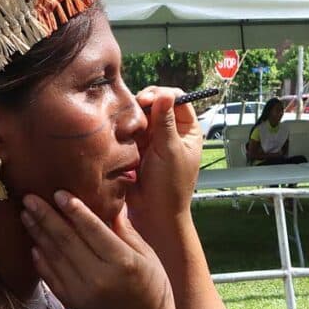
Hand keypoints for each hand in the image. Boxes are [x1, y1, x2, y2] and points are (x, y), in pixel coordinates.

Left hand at [21, 191, 177, 308]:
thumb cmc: (152, 288)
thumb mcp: (148, 256)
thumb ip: (127, 232)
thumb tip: (113, 203)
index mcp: (122, 263)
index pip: (93, 230)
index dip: (74, 210)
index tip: (58, 192)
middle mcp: (99, 278)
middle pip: (67, 241)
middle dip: (46, 216)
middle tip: (30, 197)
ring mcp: (82, 293)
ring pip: (54, 257)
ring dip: (38, 234)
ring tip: (27, 214)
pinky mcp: (71, 303)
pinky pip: (50, 277)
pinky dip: (41, 259)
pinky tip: (34, 243)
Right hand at [127, 86, 203, 234]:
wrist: (154, 214)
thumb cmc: (170, 187)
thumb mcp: (169, 152)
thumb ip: (166, 122)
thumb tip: (165, 95)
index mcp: (187, 131)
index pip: (177, 99)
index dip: (162, 95)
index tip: (147, 101)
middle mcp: (171, 132)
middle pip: (157, 104)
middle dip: (144, 104)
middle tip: (134, 111)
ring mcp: (154, 140)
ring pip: (142, 116)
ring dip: (133, 117)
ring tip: (127, 124)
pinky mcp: (138, 148)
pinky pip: (130, 131)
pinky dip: (125, 129)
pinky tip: (121, 133)